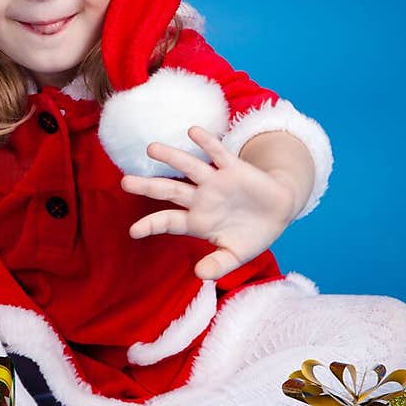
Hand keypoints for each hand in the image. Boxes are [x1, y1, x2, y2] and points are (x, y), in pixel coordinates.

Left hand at [120, 126, 298, 279]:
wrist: (280, 212)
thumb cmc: (252, 235)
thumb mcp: (235, 256)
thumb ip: (218, 265)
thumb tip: (200, 274)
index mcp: (196, 221)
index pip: (167, 221)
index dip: (150, 225)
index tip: (133, 231)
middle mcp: (200, 198)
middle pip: (168, 190)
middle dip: (147, 186)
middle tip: (125, 182)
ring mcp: (215, 182)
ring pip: (188, 167)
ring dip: (171, 157)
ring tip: (151, 148)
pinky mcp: (234, 169)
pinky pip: (217, 153)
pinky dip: (206, 143)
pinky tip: (192, 131)